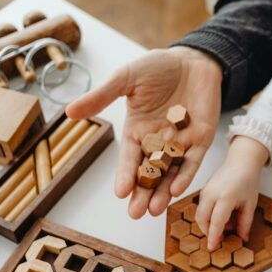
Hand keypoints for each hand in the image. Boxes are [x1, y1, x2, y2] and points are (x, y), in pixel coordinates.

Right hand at [66, 46, 221, 217]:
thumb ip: (102, 97)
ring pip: (170, 172)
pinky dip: (186, 174)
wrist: (193, 58)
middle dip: (143, 193)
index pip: (129, 158)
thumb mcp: (126, 79)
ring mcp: (180, 142)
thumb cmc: (157, 67)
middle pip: (149, 173)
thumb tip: (69, 112)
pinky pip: (193, 160)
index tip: (120, 193)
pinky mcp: (201, 138)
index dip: (124, 175)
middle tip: (136, 213)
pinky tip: (177, 188)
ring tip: (155, 210)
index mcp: (137, 130)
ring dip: (162, 192)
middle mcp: (157, 141)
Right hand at [196, 136, 269, 248]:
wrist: (242, 161)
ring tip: (225, 226)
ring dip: (208, 224)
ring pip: (200, 214)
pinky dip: (208, 216)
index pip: (216, 222)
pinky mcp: (203, 190)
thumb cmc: (247, 180)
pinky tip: (222, 216)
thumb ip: (245, 223)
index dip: (213, 236)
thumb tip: (242, 238)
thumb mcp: (250, 204)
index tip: (213, 247)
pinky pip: (201, 207)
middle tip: (220, 239)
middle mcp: (212, 193)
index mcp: (226, 196)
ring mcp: (205, 190)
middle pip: (202, 219)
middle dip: (208, 232)